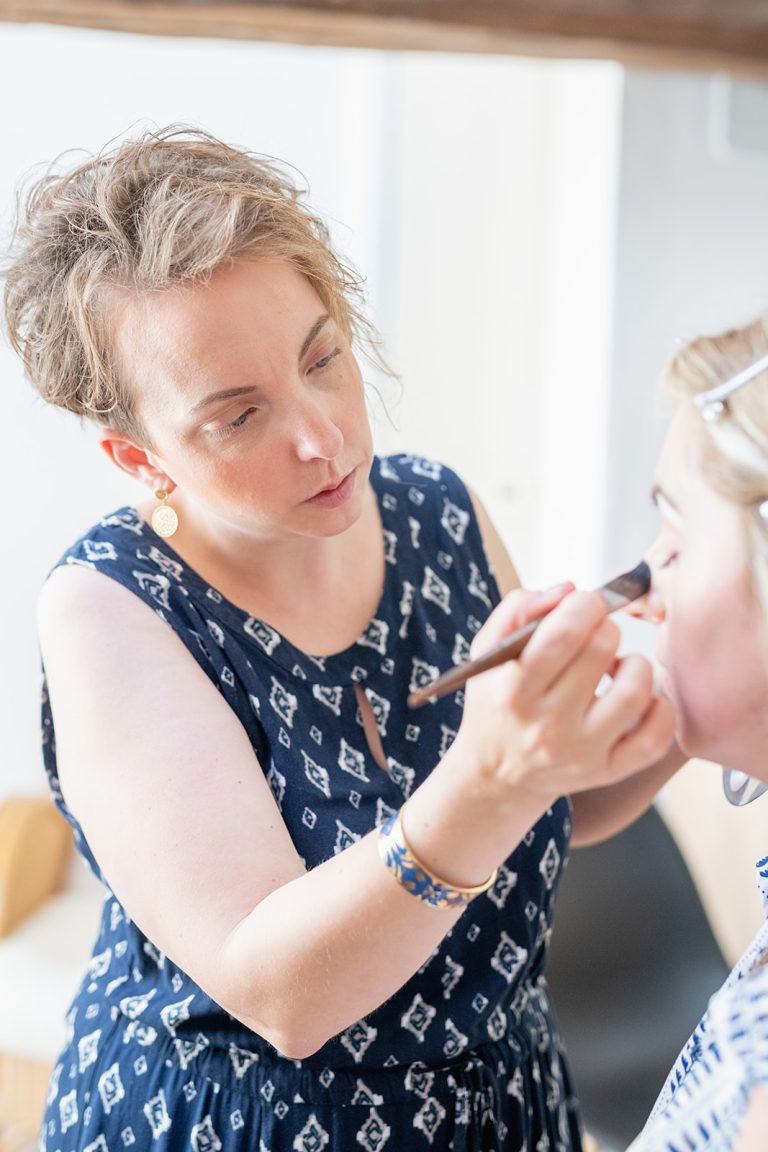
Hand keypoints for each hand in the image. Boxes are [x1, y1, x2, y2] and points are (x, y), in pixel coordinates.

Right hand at [452, 584, 675, 806]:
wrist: (496, 775)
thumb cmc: (497, 702)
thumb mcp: (487, 651)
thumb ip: (520, 608)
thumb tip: (570, 590)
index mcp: (513, 690)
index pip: (563, 634)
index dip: (584, 606)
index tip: (586, 604)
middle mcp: (546, 726)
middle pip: (601, 651)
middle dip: (606, 627)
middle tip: (597, 632)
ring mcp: (581, 753)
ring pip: (636, 690)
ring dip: (635, 664)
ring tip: (617, 666)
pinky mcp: (608, 771)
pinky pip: (656, 736)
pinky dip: (660, 708)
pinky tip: (638, 699)